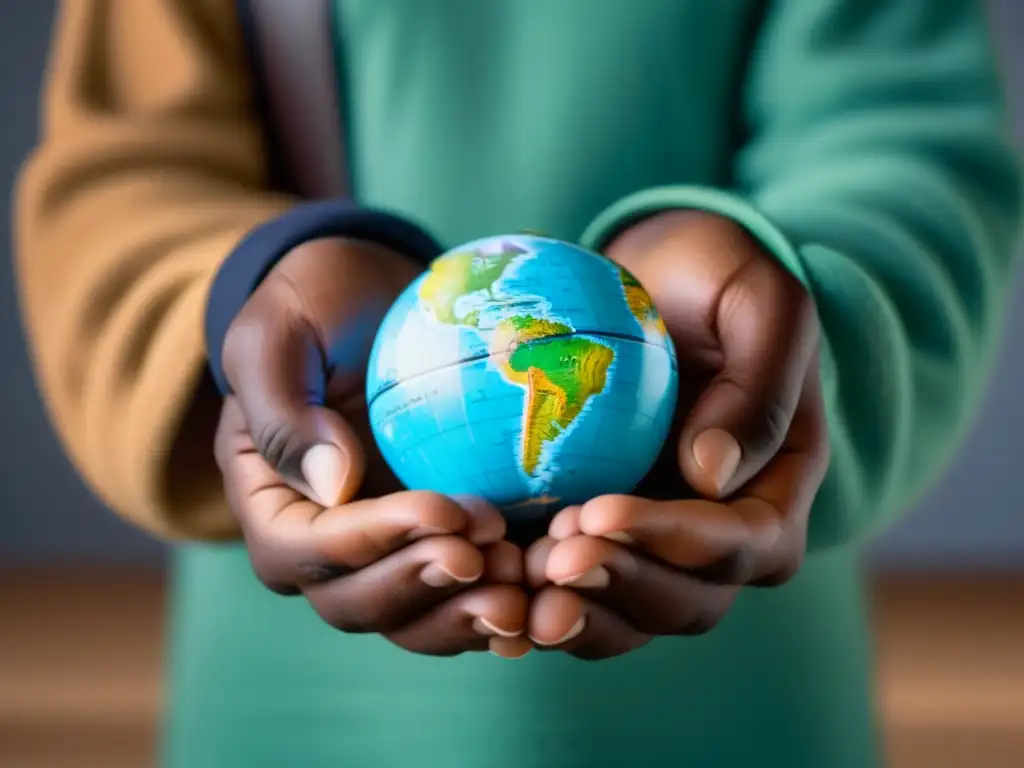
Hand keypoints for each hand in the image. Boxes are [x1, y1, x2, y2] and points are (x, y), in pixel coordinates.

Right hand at [215, 237, 530, 656]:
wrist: (372, 300)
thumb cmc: (314, 306)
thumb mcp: (274, 334)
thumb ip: (284, 411)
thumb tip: (332, 488)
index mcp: (272, 506)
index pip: (306, 550)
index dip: (372, 543)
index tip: (442, 510)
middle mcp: (323, 547)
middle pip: (360, 602)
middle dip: (425, 590)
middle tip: (490, 557)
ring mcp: (387, 552)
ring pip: (417, 616)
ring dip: (467, 611)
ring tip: (524, 583)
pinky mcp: (441, 544)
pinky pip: (467, 592)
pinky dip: (505, 597)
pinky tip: (550, 582)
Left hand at [525, 210, 829, 658]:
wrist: (658, 278)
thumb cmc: (716, 277)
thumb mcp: (759, 300)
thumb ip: (759, 385)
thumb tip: (713, 476)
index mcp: (776, 488)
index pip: (742, 544)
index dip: (673, 542)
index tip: (599, 511)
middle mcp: (724, 535)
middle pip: (687, 601)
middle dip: (620, 590)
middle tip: (550, 561)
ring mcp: (660, 543)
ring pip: (630, 612)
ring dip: (578, 612)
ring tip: (515, 581)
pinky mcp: (603, 537)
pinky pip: (577, 588)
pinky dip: (537, 597)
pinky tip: (489, 579)